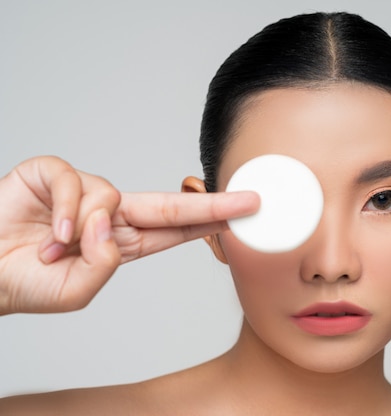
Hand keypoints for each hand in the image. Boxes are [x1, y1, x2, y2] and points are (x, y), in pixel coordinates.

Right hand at [0, 156, 258, 314]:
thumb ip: (104, 265)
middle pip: (168, 205)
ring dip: (85, 229)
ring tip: (55, 249)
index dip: (207, 222)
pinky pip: (76, 182)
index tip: (242, 216)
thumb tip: (113, 225)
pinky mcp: (54, 175)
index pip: (173, 230)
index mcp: (120, 243)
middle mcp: (109, 215)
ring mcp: (84, 193)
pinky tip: (51, 233)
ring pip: (112, 196)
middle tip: (249, 201)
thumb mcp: (75, 291)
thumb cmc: (25, 283)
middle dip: (210, 204)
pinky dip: (67, 210)